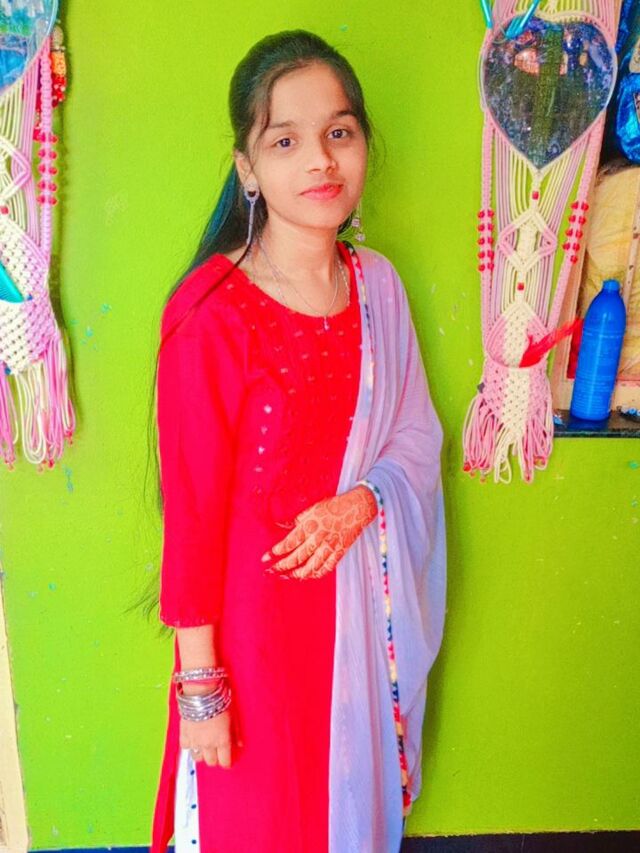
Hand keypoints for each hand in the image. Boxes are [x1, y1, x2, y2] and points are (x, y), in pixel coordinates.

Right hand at [179, 684, 242, 767]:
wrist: (202, 691)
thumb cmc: (220, 700)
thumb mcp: (233, 716)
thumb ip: (236, 733)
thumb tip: (240, 745)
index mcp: (222, 740)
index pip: (224, 762)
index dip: (226, 762)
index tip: (227, 760)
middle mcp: (208, 744)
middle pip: (211, 762)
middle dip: (215, 758)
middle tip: (217, 751)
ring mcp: (195, 740)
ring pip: (197, 758)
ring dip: (202, 753)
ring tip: (205, 745)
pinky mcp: (184, 734)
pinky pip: (186, 747)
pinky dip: (190, 745)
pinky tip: (194, 738)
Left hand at [262, 484, 377, 580]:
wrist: (357, 508)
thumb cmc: (334, 506)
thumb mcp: (312, 509)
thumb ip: (297, 520)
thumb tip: (282, 526)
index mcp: (309, 526)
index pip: (289, 543)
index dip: (276, 552)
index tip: (266, 558)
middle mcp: (318, 538)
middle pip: (297, 557)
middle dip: (282, 566)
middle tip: (271, 571)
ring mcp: (329, 547)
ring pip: (311, 567)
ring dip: (297, 574)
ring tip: (287, 576)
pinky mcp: (339, 552)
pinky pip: (327, 567)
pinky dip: (316, 574)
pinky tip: (308, 576)